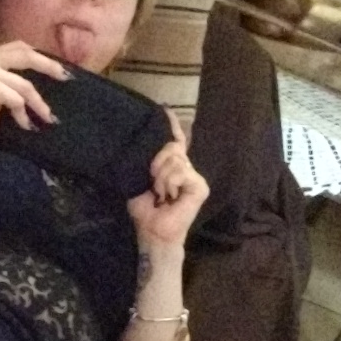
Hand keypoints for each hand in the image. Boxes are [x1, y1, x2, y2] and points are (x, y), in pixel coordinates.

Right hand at [0, 41, 69, 144]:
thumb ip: (7, 75)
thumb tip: (40, 74)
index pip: (18, 47)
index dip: (39, 55)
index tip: (56, 66)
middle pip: (26, 56)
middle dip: (49, 66)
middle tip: (66, 77)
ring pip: (24, 86)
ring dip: (39, 104)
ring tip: (48, 117)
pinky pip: (17, 101)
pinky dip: (23, 115)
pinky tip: (26, 125)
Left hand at [127, 107, 207, 246]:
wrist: (152, 231)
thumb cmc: (145, 209)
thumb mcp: (140, 179)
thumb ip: (146, 162)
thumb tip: (144, 144)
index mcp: (172, 167)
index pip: (174, 141)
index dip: (171, 125)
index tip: (164, 110)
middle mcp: (186, 169)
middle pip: (171, 147)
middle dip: (156, 163)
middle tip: (153, 183)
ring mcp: (195, 177)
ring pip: (174, 160)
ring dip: (161, 178)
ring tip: (161, 194)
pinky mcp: (200, 186)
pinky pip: (182, 172)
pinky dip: (170, 183)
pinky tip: (170, 196)